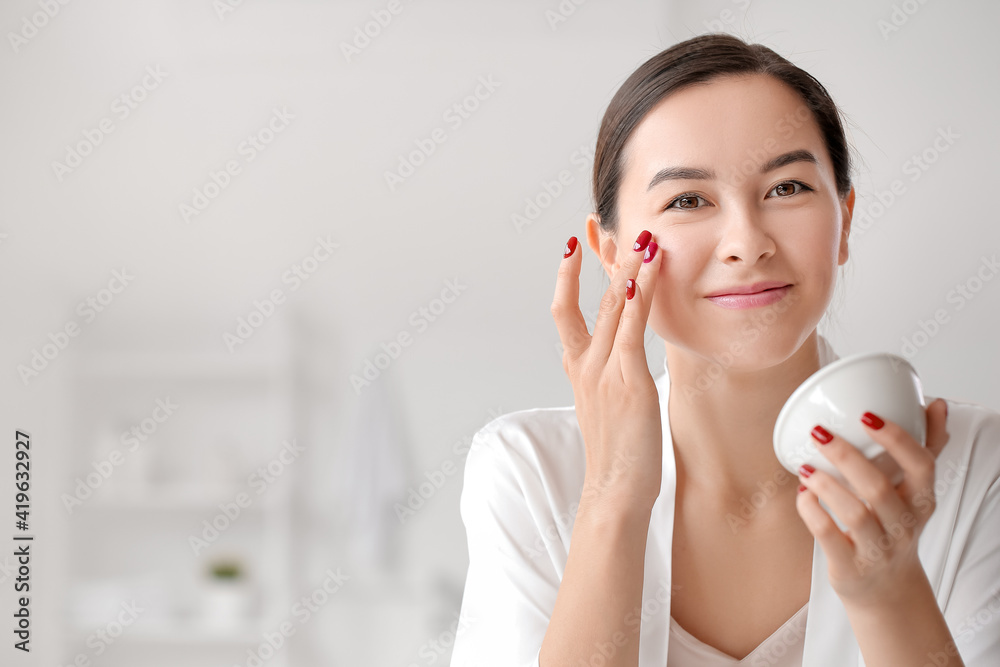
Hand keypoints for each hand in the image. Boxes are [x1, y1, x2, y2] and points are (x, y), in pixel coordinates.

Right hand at [550, 229, 664, 512]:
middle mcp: (585, 366)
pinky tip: (645, 272)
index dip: (567, 277)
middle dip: (592, 261)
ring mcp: (603, 372)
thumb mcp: (608, 411)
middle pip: (586, 300)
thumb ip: (610, 381)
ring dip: (625, 268)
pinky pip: (631, 329)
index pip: (567, 313)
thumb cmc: (619, 457)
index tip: (574, 246)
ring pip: (612, 308)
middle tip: (597, 223)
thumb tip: (623, 366)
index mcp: (578, 372)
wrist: (613, 493)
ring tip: (638, 237)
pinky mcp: (627, 381)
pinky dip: (638, 298)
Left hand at [795, 397, 950, 606]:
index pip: (921, 465)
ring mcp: (877, 549)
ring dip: (825, 485)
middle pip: (879, 488)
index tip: (866, 414)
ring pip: (854, 513)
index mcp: (922, 500)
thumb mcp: (915, 492)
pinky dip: (811, 511)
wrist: (886, 589)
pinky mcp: (850, 567)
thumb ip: (925, 448)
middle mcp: (903, 526)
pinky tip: (802, 492)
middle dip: (846, 457)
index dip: (896, 438)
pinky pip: (827, 535)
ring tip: (805, 466)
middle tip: (819, 432)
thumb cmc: (895, 527)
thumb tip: (936, 404)